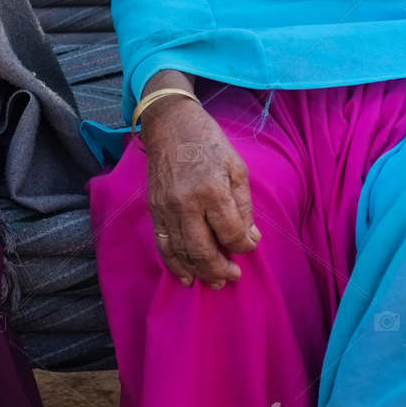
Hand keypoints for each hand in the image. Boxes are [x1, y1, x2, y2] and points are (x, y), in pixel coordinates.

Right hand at [140, 94, 258, 287]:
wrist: (169, 124)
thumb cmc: (208, 142)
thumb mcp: (236, 166)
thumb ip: (244, 205)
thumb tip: (251, 238)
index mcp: (213, 190)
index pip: (230, 232)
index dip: (242, 245)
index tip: (248, 246)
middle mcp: (187, 203)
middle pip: (203, 250)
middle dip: (220, 269)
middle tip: (232, 277)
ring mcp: (167, 208)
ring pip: (182, 252)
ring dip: (199, 272)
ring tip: (214, 282)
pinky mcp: (154, 210)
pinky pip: (163, 245)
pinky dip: (174, 264)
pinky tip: (186, 277)